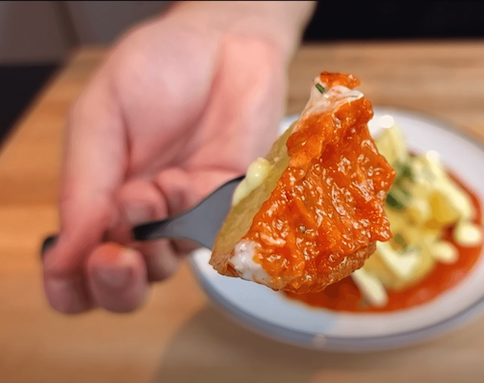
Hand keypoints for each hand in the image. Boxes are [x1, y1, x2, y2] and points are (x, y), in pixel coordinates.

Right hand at [42, 2, 313, 313]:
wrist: (225, 41)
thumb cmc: (157, 69)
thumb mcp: (101, 117)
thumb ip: (83, 187)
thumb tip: (61, 256)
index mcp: (100, 199)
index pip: (80, 270)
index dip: (75, 286)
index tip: (80, 268)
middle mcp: (146, 217)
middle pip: (130, 285)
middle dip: (119, 282)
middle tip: (117, 256)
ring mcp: (192, 214)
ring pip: (173, 263)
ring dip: (159, 235)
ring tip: (158, 184)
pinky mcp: (234, 203)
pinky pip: (218, 232)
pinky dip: (201, 214)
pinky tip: (192, 178)